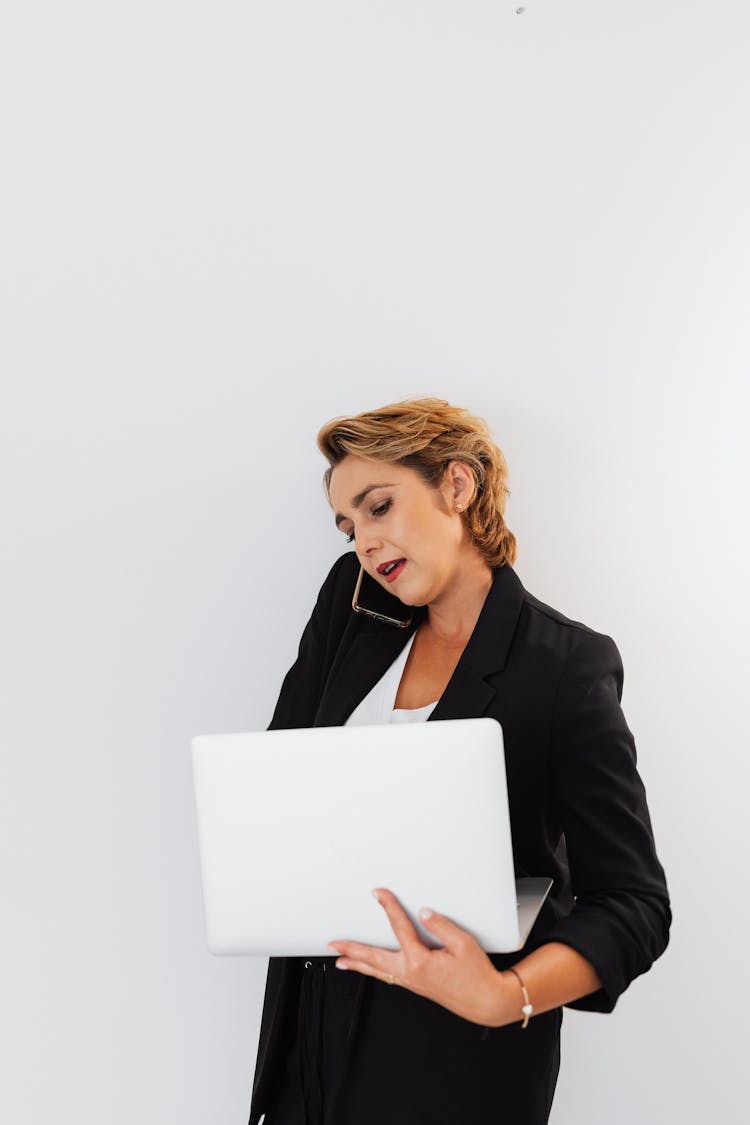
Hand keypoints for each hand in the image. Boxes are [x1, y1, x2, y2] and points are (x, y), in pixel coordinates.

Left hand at [327, 887, 513, 1026]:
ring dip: (357, 965)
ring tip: (340, 960)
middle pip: (374, 958)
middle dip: (351, 950)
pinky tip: (371, 969)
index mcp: (420, 961)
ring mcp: (412, 982)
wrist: (485, 1001)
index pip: (399, 928)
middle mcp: (410, 973)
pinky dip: (374, 972)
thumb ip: (441, 926)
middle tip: (333, 944)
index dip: (388, 907)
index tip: (379, 893)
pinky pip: (388, 977)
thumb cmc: (477, 975)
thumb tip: (423, 913)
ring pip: (378, 971)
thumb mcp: (464, 945)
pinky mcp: (417, 985)